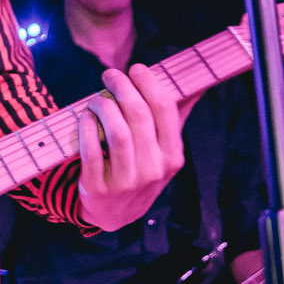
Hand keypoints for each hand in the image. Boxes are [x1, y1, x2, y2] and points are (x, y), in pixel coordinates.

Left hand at [76, 63, 184, 230]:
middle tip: (111, 74)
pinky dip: (86, 128)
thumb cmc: (142, 172)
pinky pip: (91, 150)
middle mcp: (153, 169)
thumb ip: (177, 118)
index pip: (165, 110)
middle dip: (123, 87)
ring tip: (98, 98)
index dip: (149, 83)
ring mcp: (126, 181)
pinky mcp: (98, 188)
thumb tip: (197, 85)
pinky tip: (86, 116)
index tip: (137, 69)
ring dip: (104, 105)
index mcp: (172, 157)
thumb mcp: (164, 152)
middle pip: (139, 115)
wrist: (115, 214)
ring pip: (117, 132)